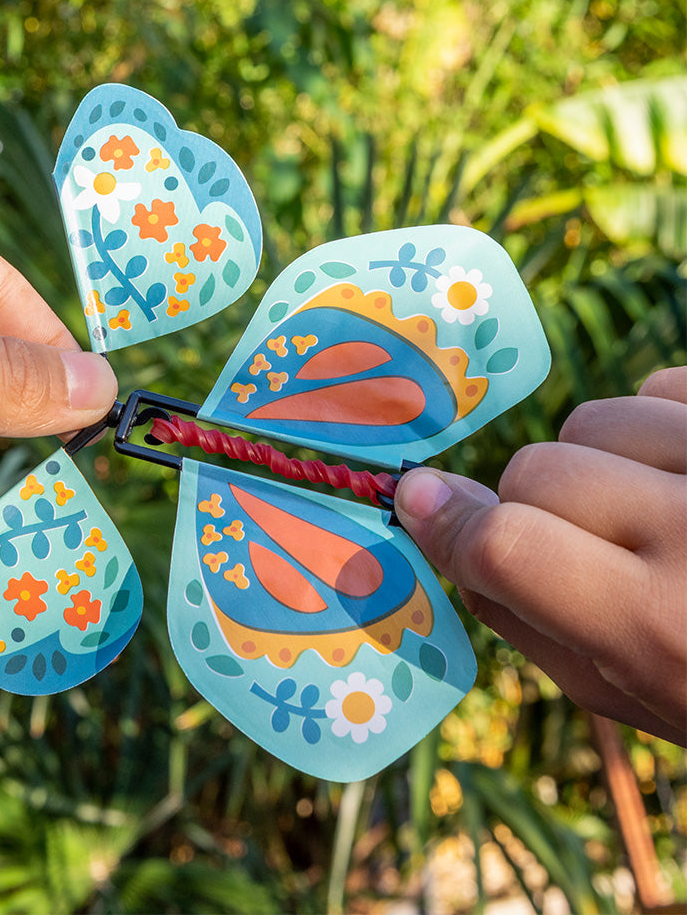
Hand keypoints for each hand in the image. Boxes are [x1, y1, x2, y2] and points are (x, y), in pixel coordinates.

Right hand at [395, 367, 686, 743]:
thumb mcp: (623, 693)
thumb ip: (520, 615)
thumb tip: (433, 522)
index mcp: (659, 629)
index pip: (507, 545)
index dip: (447, 521)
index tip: (417, 504)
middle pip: (538, 471)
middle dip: (535, 506)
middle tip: (584, 544)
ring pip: (594, 420)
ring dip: (598, 464)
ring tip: (655, 509)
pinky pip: (663, 385)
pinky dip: (657, 424)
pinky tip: (686, 474)